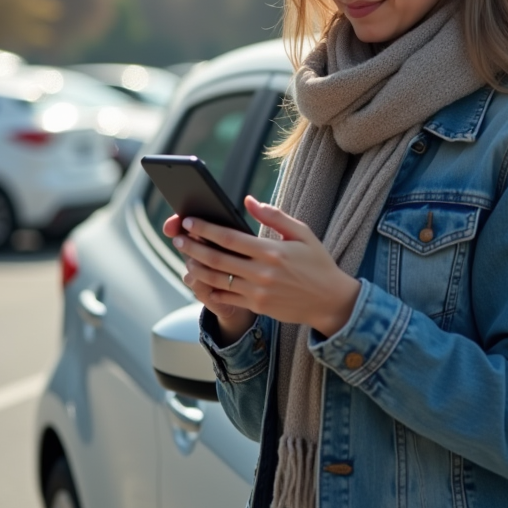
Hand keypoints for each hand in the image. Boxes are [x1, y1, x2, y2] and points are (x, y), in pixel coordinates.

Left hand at [172, 197, 361, 337]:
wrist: (330, 300)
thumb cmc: (317, 263)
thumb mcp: (302, 233)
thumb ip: (274, 216)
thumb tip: (249, 200)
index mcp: (272, 251)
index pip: (230, 237)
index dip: (205, 229)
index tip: (189, 221)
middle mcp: (262, 272)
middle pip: (217, 259)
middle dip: (193, 247)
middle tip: (178, 238)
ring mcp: (258, 292)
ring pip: (217, 280)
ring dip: (196, 268)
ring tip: (185, 257)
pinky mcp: (257, 307)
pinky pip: (225, 299)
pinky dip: (208, 289)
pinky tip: (198, 280)